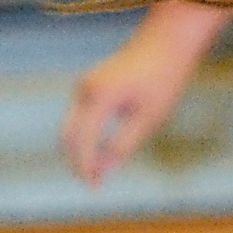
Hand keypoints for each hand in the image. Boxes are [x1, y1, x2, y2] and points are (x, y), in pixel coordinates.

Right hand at [59, 2, 217, 184]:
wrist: (166, 44)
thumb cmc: (162, 80)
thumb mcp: (147, 119)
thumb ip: (122, 146)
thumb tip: (103, 173)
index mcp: (99, 98)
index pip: (81, 142)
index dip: (85, 168)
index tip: (95, 188)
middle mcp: (85, 90)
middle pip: (67, 135)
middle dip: (77, 161)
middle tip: (94, 183)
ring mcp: (84, 86)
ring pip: (70, 126)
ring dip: (79, 149)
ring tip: (97, 172)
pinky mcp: (89, 86)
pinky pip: (78, 117)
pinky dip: (84, 136)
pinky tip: (98, 150)